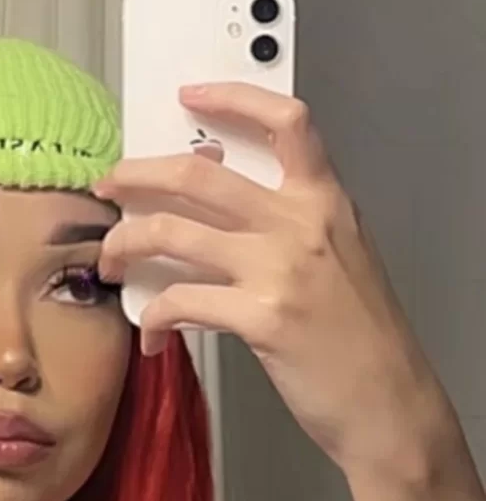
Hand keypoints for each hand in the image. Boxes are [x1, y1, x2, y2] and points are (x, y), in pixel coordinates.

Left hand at [94, 82, 450, 479]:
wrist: (390, 405)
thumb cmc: (362, 339)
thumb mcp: (341, 256)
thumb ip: (293, 221)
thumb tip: (222, 200)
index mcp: (325, 202)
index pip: (285, 122)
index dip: (232, 97)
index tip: (190, 96)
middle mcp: (301, 225)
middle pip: (197, 172)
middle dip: (137, 174)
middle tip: (111, 185)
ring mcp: (280, 269)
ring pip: (171, 231)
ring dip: (126, 243)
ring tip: (113, 260)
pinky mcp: (261, 318)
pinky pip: (178, 301)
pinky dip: (152, 318)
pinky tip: (151, 334)